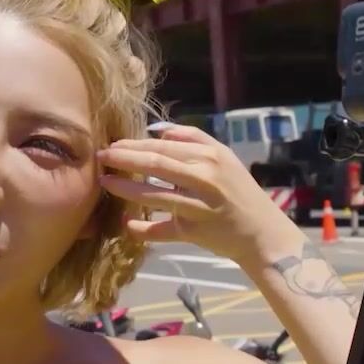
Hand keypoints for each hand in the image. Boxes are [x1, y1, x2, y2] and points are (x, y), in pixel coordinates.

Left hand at [97, 124, 300, 266]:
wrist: (262, 232)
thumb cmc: (240, 191)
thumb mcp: (225, 157)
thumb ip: (194, 139)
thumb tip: (157, 130)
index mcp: (211, 156)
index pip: (164, 146)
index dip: (134, 144)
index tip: (113, 144)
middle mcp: (205, 178)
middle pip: (155, 163)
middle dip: (123, 159)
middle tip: (101, 157)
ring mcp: (198, 207)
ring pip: (154, 195)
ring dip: (125, 188)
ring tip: (105, 182)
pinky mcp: (194, 232)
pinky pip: (162, 230)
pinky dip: (143, 229)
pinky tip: (127, 223)